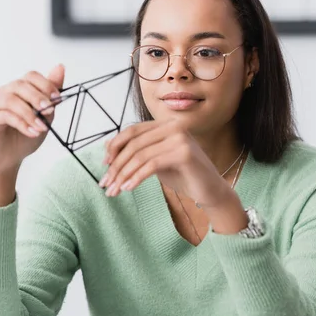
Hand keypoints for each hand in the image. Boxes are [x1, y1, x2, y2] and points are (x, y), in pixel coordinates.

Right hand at [0, 65, 64, 175]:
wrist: (11, 158)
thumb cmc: (27, 136)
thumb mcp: (46, 115)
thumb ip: (51, 94)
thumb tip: (60, 67)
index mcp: (21, 90)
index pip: (31, 76)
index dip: (45, 84)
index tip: (57, 98)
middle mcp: (7, 93)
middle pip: (20, 85)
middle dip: (38, 98)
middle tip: (49, 111)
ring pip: (11, 99)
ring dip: (30, 113)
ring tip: (41, 127)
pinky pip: (5, 115)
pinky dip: (22, 124)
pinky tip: (32, 133)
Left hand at [100, 121, 229, 207]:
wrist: (210, 191)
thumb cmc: (184, 176)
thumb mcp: (156, 162)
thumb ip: (138, 152)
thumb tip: (107, 146)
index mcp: (166, 124)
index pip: (133, 131)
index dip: (115, 146)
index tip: (105, 165)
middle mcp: (174, 126)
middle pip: (134, 144)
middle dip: (117, 165)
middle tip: (106, 184)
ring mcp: (180, 138)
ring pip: (140, 155)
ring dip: (123, 175)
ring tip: (114, 191)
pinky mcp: (184, 153)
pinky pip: (152, 165)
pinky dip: (136, 178)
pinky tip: (128, 188)